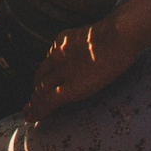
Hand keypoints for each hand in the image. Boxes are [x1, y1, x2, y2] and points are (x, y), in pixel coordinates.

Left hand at [22, 20, 137, 120]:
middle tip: (31, 102)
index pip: (48, 62)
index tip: (39, 83)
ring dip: (35, 101)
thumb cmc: (120, 33)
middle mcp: (57, 55)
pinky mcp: (69, 87)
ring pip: (40, 89)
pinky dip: (39, 110)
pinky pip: (48, 101)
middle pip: (40, 76)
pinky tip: (33, 117)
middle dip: (35, 89)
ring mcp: (62, 71)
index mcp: (63, 41)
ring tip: (30, 112)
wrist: (118, 37)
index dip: (43, 75)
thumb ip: (89, 44)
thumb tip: (98, 51)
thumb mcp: (96, 35)